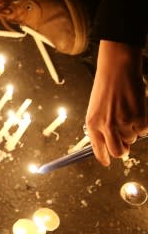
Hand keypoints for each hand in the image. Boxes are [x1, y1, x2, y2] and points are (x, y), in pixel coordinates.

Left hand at [85, 40, 146, 165]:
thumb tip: (109, 145)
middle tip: (124, 143)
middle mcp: (106, 126)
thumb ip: (101, 127)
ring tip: (127, 113)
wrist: (117, 71)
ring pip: (132, 139)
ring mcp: (123, 123)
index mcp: (92, 125)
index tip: (106, 162)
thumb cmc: (106, 89)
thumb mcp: (96, 109)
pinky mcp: (138, 119)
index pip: (97, 149)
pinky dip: (142, 123)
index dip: (103, 157)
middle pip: (118, 152)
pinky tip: (136, 110)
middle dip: (122, 151)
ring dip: (132, 131)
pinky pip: (143, 131)